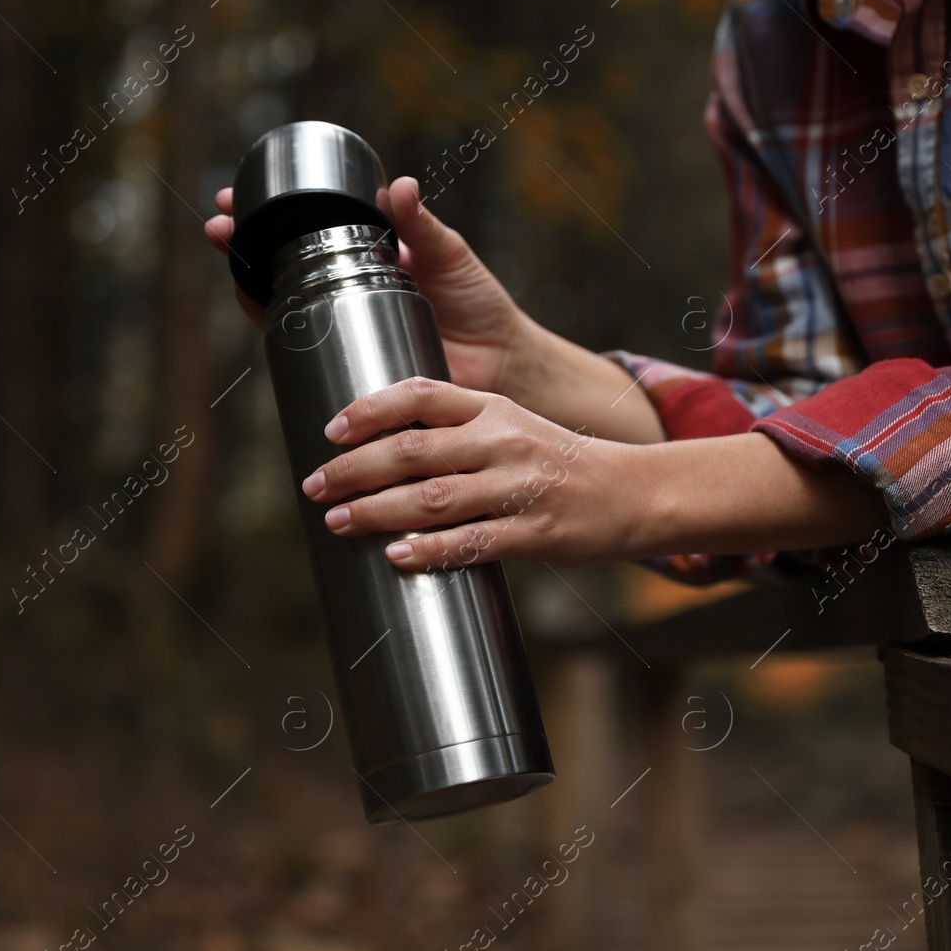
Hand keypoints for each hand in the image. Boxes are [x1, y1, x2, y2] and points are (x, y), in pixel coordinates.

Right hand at [204, 178, 530, 393]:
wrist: (498, 361)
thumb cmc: (479, 303)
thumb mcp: (448, 254)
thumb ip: (421, 224)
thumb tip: (398, 184)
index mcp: (368, 256)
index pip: (310, 228)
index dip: (275, 212)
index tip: (243, 194)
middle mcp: (348, 288)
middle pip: (282, 261)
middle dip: (245, 240)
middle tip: (220, 224)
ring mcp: (344, 323)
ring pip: (283, 299)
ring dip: (247, 277)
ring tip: (229, 252)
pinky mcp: (350, 359)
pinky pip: (304, 343)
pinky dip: (276, 327)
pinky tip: (254, 307)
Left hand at [297, 376, 646, 570]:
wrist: (635, 493)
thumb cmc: (560, 464)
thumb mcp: (513, 427)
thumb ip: (458, 431)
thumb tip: (384, 448)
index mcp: (494, 409)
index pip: (421, 395)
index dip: (370, 409)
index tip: (331, 430)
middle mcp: (503, 441)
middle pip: (413, 450)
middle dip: (354, 469)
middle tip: (316, 486)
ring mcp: (519, 487)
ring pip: (433, 497)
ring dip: (377, 511)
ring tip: (340, 522)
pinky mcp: (533, 532)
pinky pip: (471, 541)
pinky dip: (429, 549)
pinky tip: (397, 555)